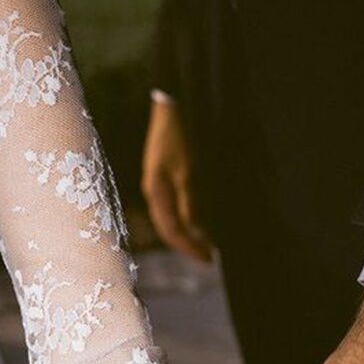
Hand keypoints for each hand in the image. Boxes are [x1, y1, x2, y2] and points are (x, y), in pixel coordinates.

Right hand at [142, 99, 213, 262]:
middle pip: (169, 229)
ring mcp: (158, 184)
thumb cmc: (181, 135)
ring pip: (171, 219)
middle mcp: (155, 192)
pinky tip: (199, 220)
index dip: (190, 248)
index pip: (172, 231)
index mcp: (157, 192)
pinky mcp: (164, 175)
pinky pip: (173, 206)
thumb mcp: (189, 170)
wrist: (172, 103)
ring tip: (206, 243)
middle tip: (209, 258)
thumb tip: (197, 233)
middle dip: (189, 245)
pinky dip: (187, 219)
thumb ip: (191, 203)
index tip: (209, 260)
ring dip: (188, 234)